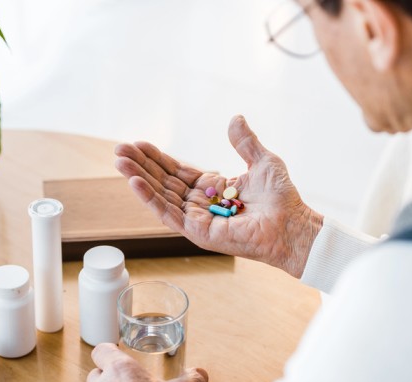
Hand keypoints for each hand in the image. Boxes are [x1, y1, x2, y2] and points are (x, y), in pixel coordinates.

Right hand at [114, 115, 323, 277]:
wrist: (292, 223)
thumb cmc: (282, 198)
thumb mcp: (263, 161)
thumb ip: (245, 142)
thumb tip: (235, 118)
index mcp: (213, 188)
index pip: (177, 171)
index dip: (158, 158)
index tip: (139, 144)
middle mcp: (201, 204)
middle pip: (164, 182)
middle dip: (141, 166)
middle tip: (119, 150)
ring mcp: (198, 219)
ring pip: (162, 196)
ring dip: (139, 180)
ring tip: (120, 162)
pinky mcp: (198, 232)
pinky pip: (169, 214)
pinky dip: (151, 199)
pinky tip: (135, 183)